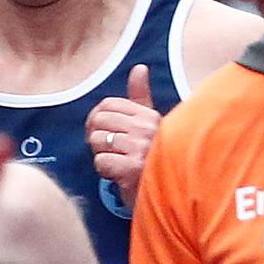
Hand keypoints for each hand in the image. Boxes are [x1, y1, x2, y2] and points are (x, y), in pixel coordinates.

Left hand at [88, 65, 160, 209]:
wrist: (168, 194)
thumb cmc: (154, 159)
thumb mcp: (149, 125)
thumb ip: (140, 98)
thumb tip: (139, 68)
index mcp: (149, 116)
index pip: (108, 105)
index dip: (97, 120)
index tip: (103, 133)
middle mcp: (147, 128)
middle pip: (99, 122)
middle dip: (96, 138)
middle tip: (108, 151)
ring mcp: (141, 148)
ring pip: (98, 141)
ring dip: (101, 155)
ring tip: (117, 163)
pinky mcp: (133, 169)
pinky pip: (101, 161)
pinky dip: (104, 170)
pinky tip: (118, 175)